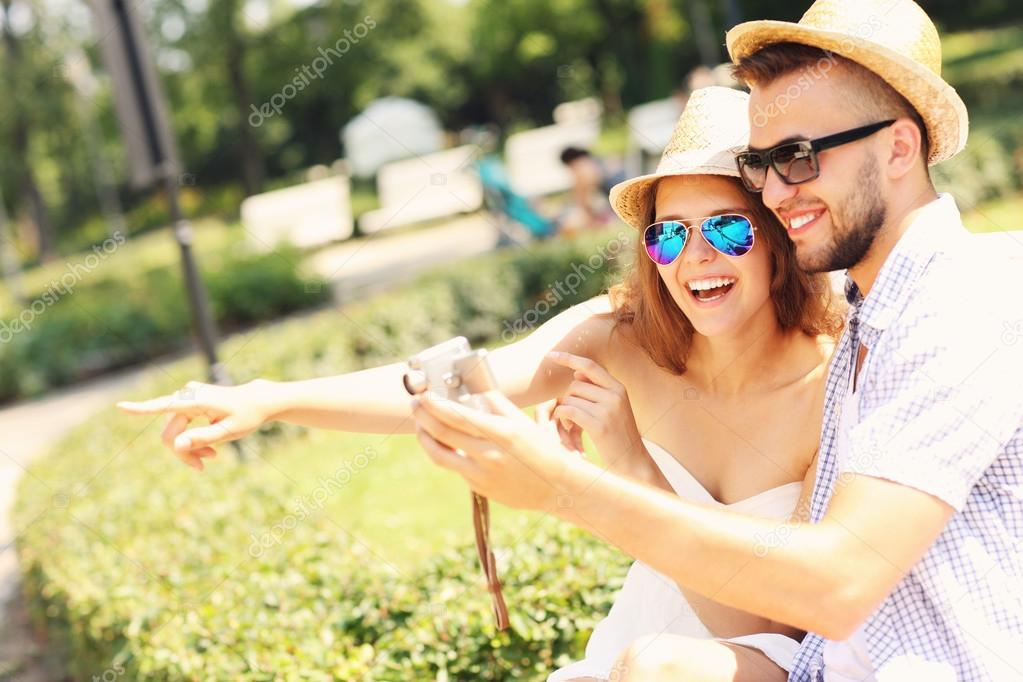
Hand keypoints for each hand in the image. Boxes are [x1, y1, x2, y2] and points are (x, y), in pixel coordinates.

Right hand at [116, 379, 273, 469]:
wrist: (257, 402)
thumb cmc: (247, 415)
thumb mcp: (230, 431)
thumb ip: (204, 438)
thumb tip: (177, 445)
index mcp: (197, 400)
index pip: (164, 406)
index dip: (141, 409)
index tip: (120, 407)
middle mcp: (187, 395)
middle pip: (170, 433)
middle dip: (183, 452)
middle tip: (203, 466)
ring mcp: (186, 398)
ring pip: (173, 432)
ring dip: (188, 448)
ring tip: (212, 457)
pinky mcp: (187, 403)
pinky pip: (179, 427)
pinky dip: (190, 441)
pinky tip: (208, 452)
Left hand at [411, 390, 599, 510]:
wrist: (558, 487)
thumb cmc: (542, 449)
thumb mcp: (522, 422)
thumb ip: (497, 404)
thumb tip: (473, 389)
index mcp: (502, 433)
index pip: (458, 416)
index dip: (435, 405)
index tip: (424, 394)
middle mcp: (490, 455)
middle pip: (444, 434)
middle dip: (423, 417)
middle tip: (415, 405)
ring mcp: (483, 475)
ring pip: (441, 455)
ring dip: (426, 438)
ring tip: (421, 426)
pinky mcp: (480, 489)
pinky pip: (457, 468)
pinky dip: (447, 453)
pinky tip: (446, 443)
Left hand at [545, 351, 646, 471]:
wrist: (634, 462)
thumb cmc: (620, 435)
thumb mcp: (614, 408)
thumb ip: (598, 389)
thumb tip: (576, 371)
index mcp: (619, 388)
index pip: (590, 365)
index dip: (569, 358)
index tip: (551, 354)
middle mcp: (615, 395)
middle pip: (576, 384)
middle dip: (568, 398)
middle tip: (571, 416)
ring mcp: (608, 410)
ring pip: (571, 398)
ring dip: (566, 411)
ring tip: (572, 426)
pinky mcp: (599, 425)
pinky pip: (569, 411)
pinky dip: (563, 417)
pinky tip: (568, 428)